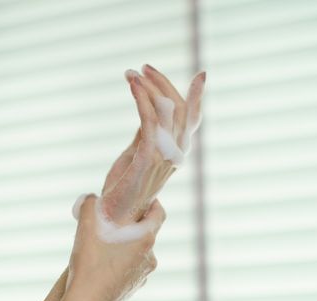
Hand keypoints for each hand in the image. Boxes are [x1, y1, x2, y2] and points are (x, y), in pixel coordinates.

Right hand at [67, 195, 165, 300]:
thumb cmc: (90, 267)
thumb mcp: (86, 229)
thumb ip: (89, 207)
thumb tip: (91, 199)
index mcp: (146, 239)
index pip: (159, 213)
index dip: (152, 203)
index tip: (140, 199)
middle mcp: (150, 256)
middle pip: (146, 232)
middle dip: (130, 224)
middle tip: (112, 219)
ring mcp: (143, 274)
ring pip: (137, 251)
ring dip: (125, 243)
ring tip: (103, 242)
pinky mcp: (133, 287)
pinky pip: (131, 267)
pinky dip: (121, 261)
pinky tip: (102, 262)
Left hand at [101, 65, 205, 225]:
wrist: (114, 218)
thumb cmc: (124, 188)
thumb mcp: (137, 154)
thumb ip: (146, 134)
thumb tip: (148, 111)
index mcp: (174, 153)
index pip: (191, 121)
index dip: (197, 98)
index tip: (202, 75)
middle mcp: (174, 154)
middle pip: (180, 110)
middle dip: (163, 84)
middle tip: (144, 67)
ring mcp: (163, 156)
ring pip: (167, 112)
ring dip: (150, 87)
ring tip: (133, 72)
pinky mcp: (147, 157)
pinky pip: (150, 121)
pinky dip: (143, 99)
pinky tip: (133, 85)